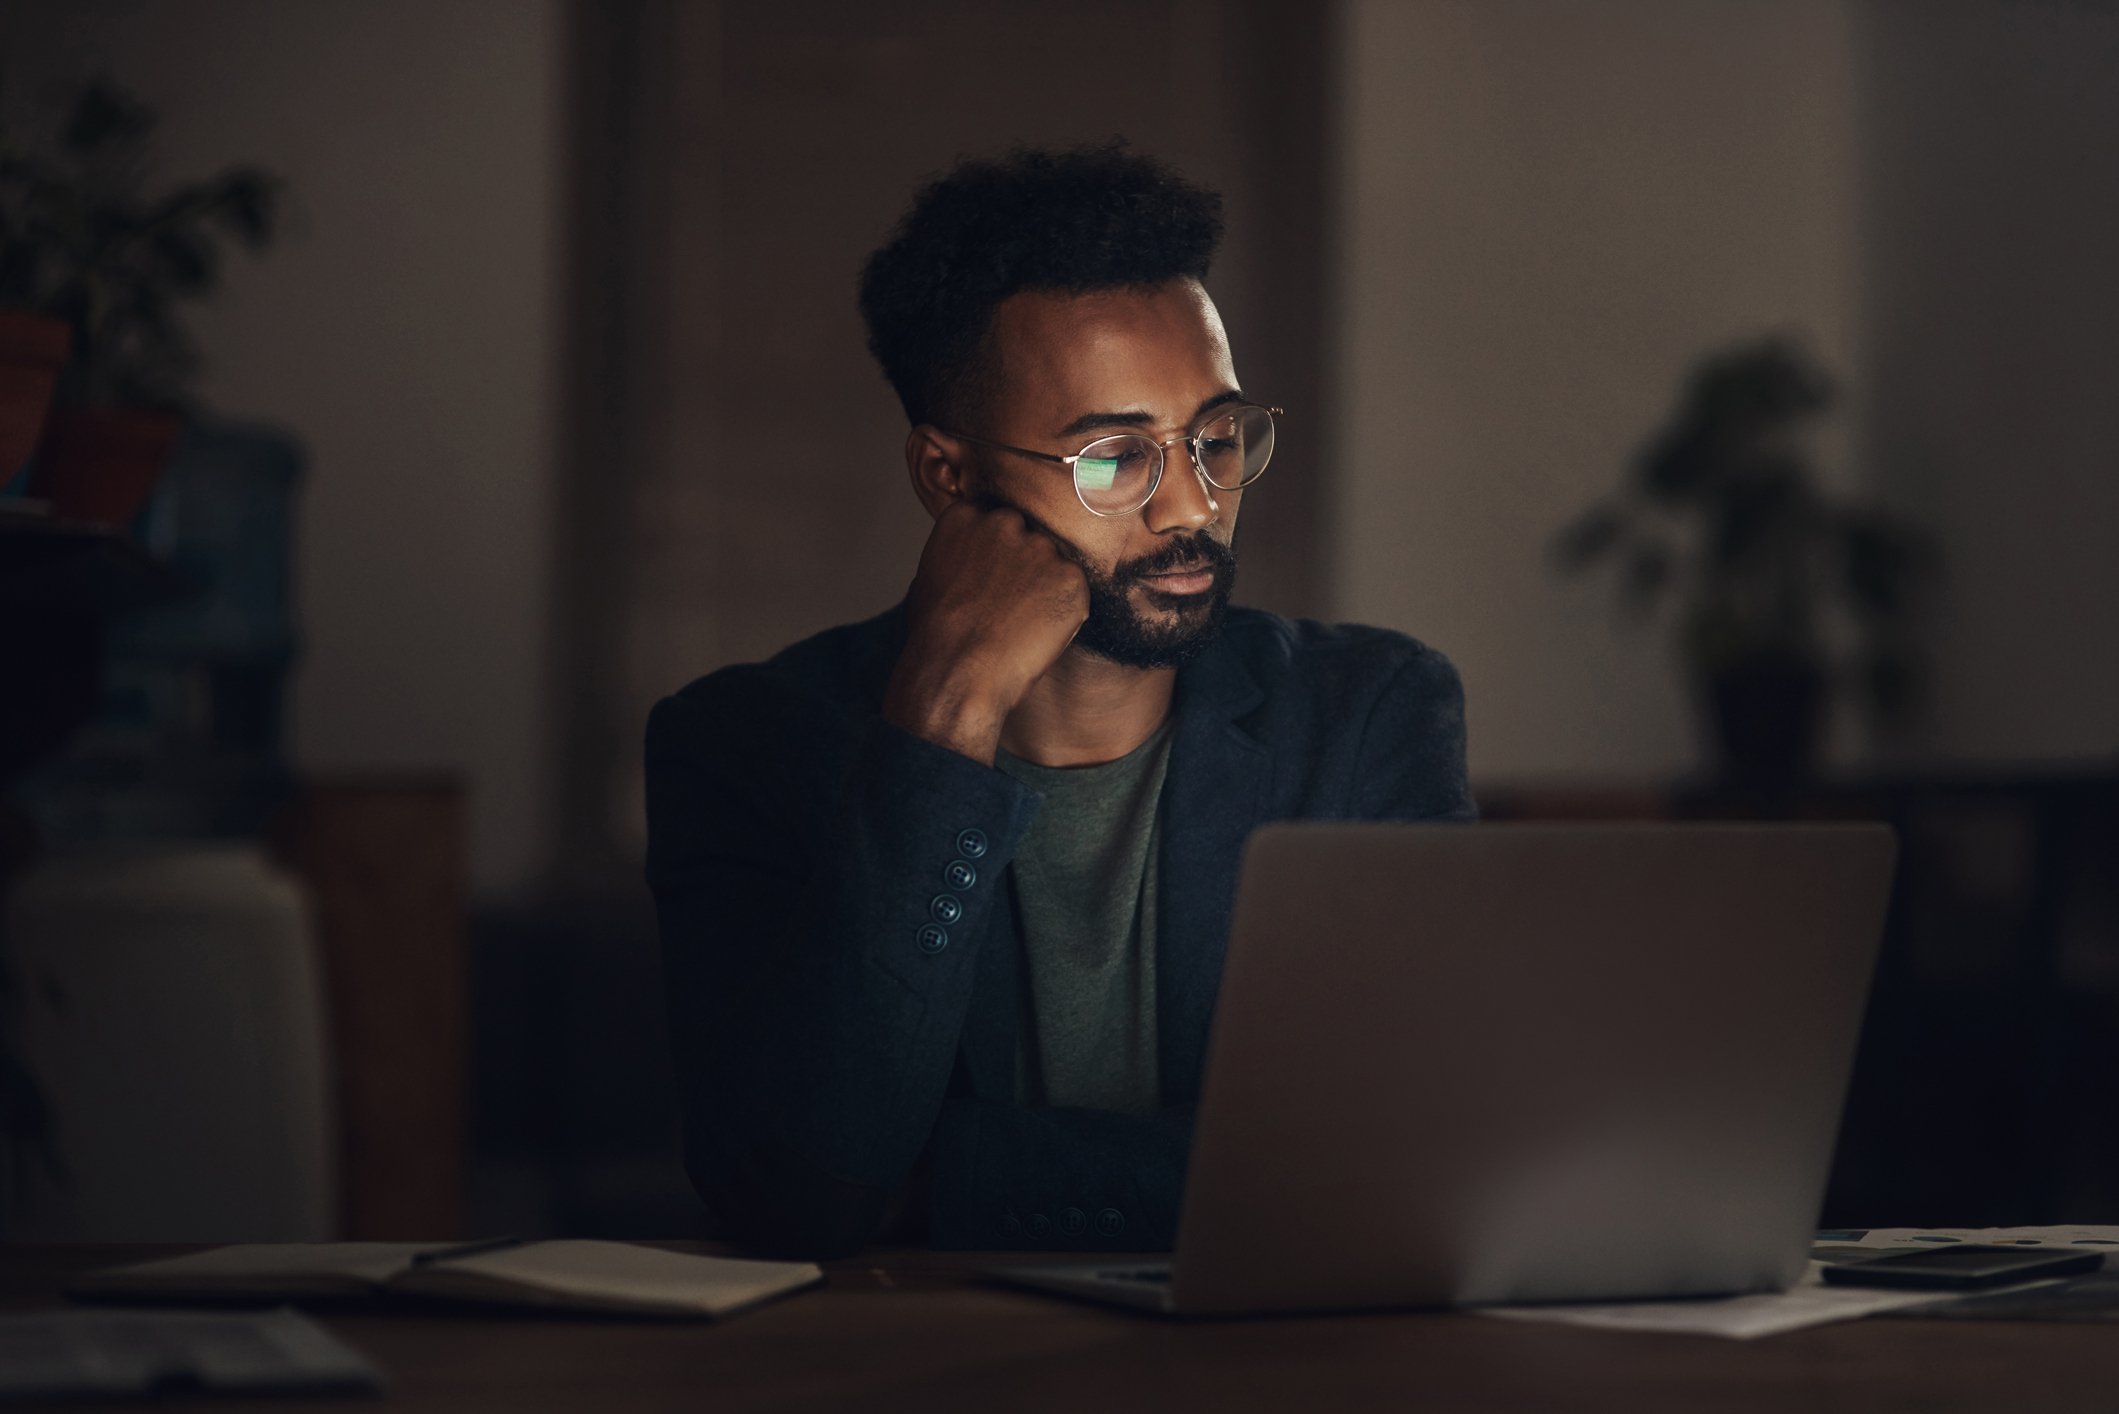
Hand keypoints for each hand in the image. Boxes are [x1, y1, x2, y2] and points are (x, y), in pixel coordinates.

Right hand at [883, 499, 1087, 762]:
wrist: (954, 674)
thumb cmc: (934, 638)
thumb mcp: (930, 578)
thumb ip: (960, 555)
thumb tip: (977, 562)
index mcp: (965, 516)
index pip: (994, 524)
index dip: (996, 558)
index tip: (990, 584)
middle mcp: (1004, 522)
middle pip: (1028, 537)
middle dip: (1024, 568)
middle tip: (1010, 607)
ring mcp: (1040, 547)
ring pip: (1053, 565)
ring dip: (1045, 591)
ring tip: (1019, 626)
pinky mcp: (1070, 576)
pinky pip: (1074, 592)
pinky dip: (1065, 614)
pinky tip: (1036, 635)